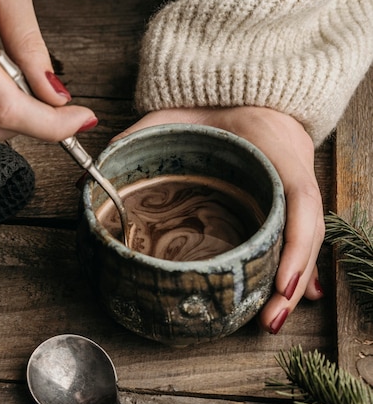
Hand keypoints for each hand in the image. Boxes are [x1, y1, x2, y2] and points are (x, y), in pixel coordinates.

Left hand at [116, 106, 324, 333]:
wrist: (235, 85)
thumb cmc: (202, 100)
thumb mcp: (167, 115)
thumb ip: (136, 139)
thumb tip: (95, 174)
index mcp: (269, 140)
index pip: (298, 195)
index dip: (297, 243)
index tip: (281, 284)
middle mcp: (291, 162)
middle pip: (308, 227)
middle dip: (294, 277)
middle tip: (270, 319)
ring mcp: (295, 175)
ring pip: (308, 234)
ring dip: (296, 278)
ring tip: (273, 317)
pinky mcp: (289, 187)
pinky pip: (300, 228)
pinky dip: (297, 262)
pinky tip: (287, 291)